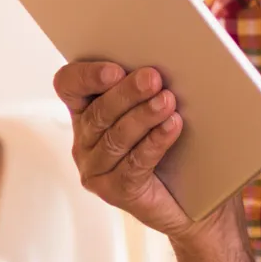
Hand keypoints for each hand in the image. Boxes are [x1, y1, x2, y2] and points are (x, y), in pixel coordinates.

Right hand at [52, 61, 202, 237]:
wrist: (191, 197)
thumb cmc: (174, 145)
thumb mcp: (158, 108)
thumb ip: (150, 84)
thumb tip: (161, 64)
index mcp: (87, 111)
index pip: (69, 85)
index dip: (86, 76)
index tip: (115, 69)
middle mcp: (84, 140)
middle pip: (98, 112)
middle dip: (127, 93)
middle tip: (153, 78)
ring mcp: (96, 168)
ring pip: (115, 137)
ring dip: (143, 116)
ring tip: (167, 101)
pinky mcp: (115, 191)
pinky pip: (133, 164)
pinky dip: (154, 142)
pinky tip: (172, 127)